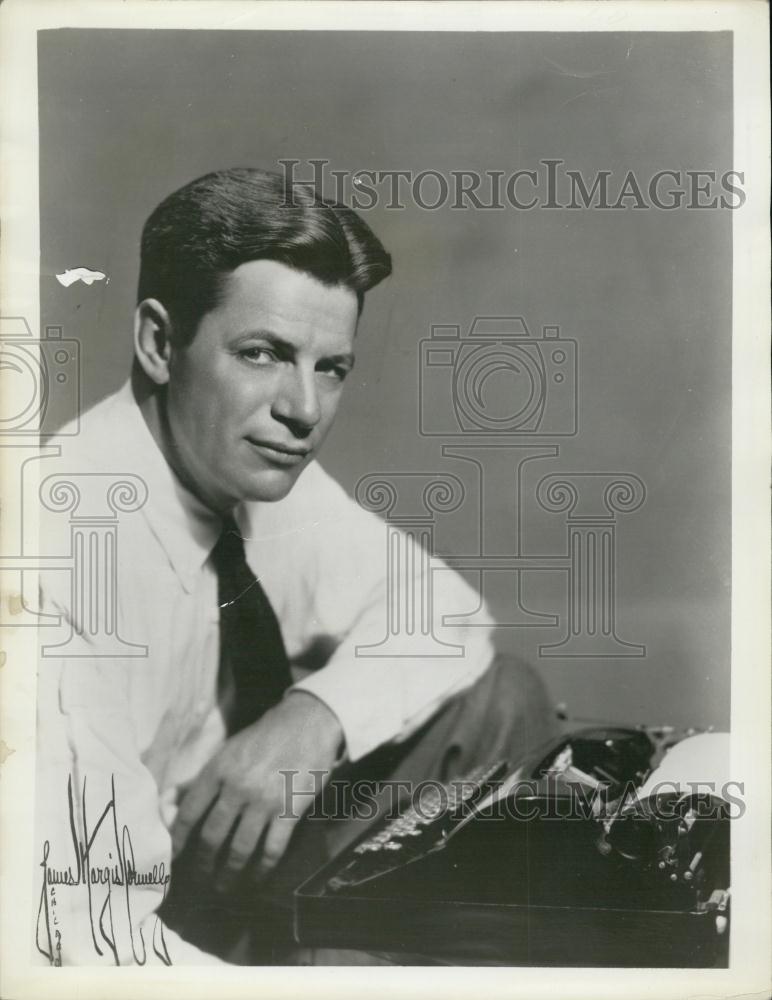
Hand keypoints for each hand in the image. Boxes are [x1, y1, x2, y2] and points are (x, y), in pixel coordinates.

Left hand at [171, 691, 342, 889]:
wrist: (307, 723)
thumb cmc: (263, 737)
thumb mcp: (227, 751)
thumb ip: (200, 778)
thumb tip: (170, 802)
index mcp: (218, 770)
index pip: (190, 812)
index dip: (178, 840)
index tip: (174, 858)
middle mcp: (238, 787)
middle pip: (212, 836)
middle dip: (203, 862)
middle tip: (201, 876)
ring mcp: (264, 801)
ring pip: (240, 848)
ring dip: (229, 873)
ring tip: (224, 885)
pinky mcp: (289, 810)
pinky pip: (272, 849)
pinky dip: (262, 868)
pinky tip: (258, 877)